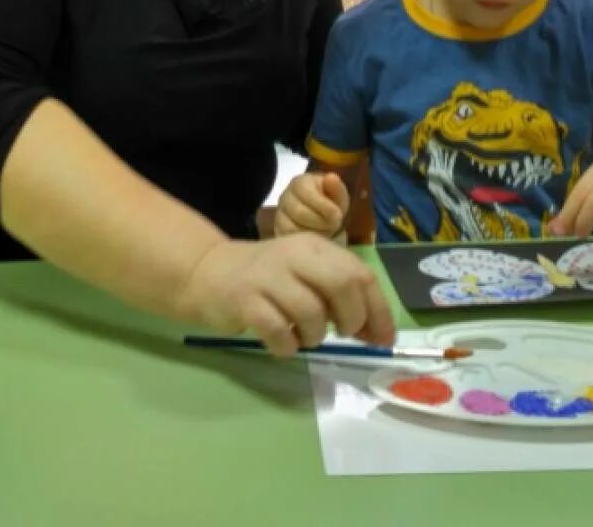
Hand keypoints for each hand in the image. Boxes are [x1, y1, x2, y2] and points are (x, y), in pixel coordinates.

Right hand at [177, 234, 394, 356]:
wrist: (208, 273)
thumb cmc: (268, 279)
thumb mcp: (307, 275)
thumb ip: (340, 296)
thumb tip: (378, 332)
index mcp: (315, 246)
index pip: (361, 274)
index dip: (379, 310)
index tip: (384, 339)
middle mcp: (294, 255)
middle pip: (343, 285)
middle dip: (352, 320)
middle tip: (343, 334)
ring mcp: (268, 277)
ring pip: (312, 313)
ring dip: (316, 337)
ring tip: (304, 336)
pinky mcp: (244, 301)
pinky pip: (279, 332)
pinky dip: (288, 347)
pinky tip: (283, 343)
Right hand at [274, 172, 348, 240]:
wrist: (321, 216)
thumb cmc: (329, 202)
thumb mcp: (338, 195)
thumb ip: (337, 188)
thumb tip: (331, 177)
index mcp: (300, 183)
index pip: (306, 192)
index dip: (323, 206)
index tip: (338, 215)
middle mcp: (285, 196)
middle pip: (299, 212)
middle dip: (320, 222)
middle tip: (333, 226)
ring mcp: (279, 213)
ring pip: (291, 227)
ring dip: (313, 233)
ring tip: (325, 232)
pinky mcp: (278, 229)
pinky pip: (287, 238)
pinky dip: (303, 241)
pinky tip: (314, 237)